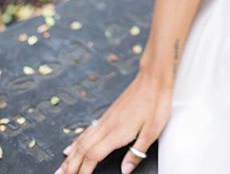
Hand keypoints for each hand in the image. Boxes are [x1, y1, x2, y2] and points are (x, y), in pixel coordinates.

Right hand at [54, 70, 172, 173]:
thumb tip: (125, 171)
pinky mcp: (108, 113)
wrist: (153, 78)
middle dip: (70, 166)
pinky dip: (76, 141)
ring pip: (82, 140)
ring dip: (70, 156)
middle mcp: (107, 126)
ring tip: (61, 168)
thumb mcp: (152, 131)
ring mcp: (106, 119)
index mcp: (116, 133)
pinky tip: (72, 146)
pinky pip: (87, 131)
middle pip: (82, 150)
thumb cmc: (155, 101)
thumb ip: (137, 153)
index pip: (93, 156)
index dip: (83, 171)